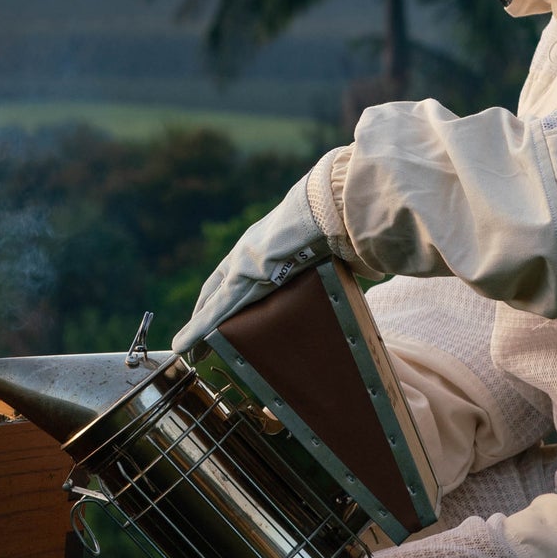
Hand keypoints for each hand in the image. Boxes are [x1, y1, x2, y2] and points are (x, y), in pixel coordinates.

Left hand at [172, 147, 360, 352]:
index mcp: (271, 243)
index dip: (231, 289)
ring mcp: (240, 265)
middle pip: (219, 287)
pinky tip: (183, 347)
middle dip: (208, 310)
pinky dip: (196, 331)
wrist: (330, 208)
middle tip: (198, 334)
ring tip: (187, 349)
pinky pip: (213, 312)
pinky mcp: (239, 281)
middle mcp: (249, 252)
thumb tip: (373, 268)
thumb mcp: (340, 245)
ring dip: (198, 327)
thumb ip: (347, 258)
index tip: (225, 308)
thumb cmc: (340, 222)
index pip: (244, 271)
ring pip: (212, 303)